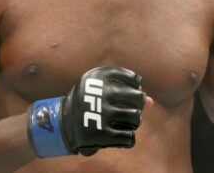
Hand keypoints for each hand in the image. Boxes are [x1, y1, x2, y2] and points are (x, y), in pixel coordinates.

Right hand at [27, 66, 148, 156]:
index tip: (130, 91)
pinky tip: (120, 134)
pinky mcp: (99, 134)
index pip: (133, 79)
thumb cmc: (89, 102)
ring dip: (134, 121)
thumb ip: (127, 93)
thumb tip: (151, 102)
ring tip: (126, 121)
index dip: (135, 86)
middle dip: (138, 105)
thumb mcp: (102, 90)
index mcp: (97, 76)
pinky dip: (128, 137)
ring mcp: (99, 113)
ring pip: (135, 118)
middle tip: (131, 109)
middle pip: (137, 98)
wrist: (62, 123)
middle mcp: (98, 92)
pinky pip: (129, 137)